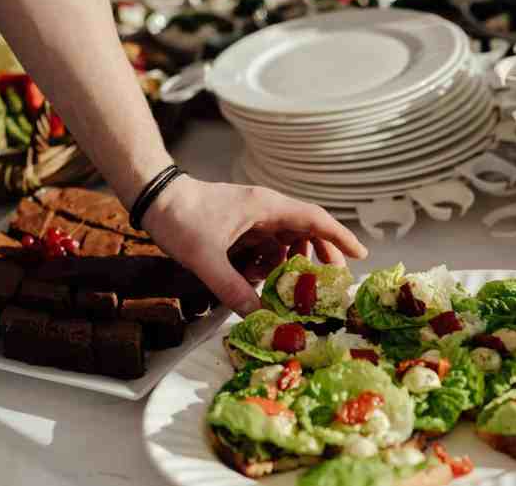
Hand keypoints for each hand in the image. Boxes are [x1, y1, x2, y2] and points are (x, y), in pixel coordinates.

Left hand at [142, 176, 367, 315]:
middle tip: (331, 282)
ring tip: (292, 286)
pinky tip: (257, 278)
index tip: (361, 254)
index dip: (340, 237)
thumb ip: (233, 290)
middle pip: (305, 229)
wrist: (154, 198)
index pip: (315, 219)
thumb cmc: (181, 219)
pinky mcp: (240, 224)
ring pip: (285, 238)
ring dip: (290, 260)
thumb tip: (259, 317)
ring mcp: (252, 216)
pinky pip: (265, 243)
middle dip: (321, 254)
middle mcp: (264, 208)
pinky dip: (268, 261)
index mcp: (266, 208)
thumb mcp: (206, 259)